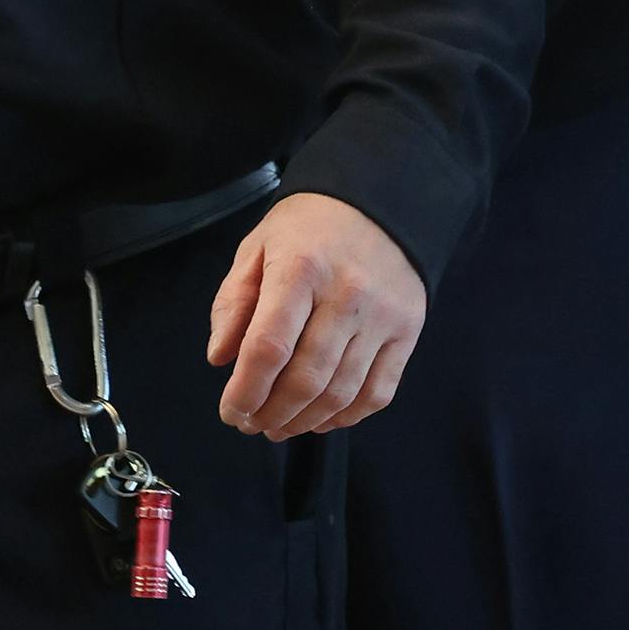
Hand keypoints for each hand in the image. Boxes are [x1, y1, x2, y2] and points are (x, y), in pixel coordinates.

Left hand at [206, 192, 425, 438]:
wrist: (380, 203)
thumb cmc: (309, 227)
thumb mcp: (257, 247)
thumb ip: (234, 302)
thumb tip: (220, 359)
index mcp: (300, 268)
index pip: (269, 347)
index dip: (245, 391)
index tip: (230, 411)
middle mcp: (346, 294)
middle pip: (306, 378)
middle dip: (271, 413)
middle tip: (251, 424)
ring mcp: (382, 316)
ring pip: (341, 393)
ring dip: (304, 421)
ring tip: (279, 426)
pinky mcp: (408, 332)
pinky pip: (377, 392)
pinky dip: (346, 417)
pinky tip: (320, 419)